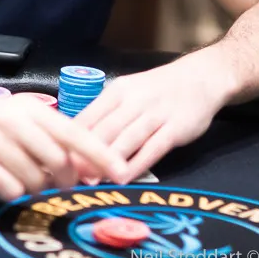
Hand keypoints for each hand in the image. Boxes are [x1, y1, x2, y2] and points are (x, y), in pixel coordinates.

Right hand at [0, 94, 129, 200]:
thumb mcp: (13, 119)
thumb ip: (44, 137)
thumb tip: (80, 165)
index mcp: (29, 108)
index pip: (75, 133)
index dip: (101, 155)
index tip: (120, 173)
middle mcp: (15, 120)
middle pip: (59, 162)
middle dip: (64, 181)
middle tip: (58, 187)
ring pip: (35, 179)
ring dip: (35, 189)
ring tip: (22, 181)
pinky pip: (9, 187)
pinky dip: (12, 192)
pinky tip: (3, 185)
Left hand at [74, 54, 234, 182]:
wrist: (201, 77)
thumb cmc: (158, 90)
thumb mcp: (129, 92)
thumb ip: (107, 114)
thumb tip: (76, 139)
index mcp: (118, 91)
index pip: (89, 115)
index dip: (71, 139)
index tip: (58, 159)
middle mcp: (135, 100)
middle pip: (105, 129)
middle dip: (86, 153)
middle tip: (71, 175)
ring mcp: (156, 114)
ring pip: (127, 139)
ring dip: (109, 161)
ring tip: (93, 180)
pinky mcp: (176, 128)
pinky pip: (153, 148)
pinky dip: (137, 164)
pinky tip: (125, 178)